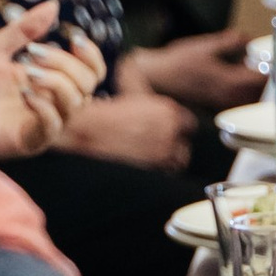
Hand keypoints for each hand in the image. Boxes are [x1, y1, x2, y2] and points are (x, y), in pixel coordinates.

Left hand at [0, 0, 105, 160]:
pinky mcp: (29, 142)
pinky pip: (51, 125)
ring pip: (74, 104)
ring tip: (27, 70)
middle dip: (65, 63)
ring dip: (56, 81)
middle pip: (86, 85)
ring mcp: (43, 125)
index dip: (91, 56)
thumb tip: (54, 5)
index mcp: (50, 83)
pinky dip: (42, 105)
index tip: (74, 38)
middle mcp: (53, 105)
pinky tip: (23, 92)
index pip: (91, 74)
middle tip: (33, 52)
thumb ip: (24, 30)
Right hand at [76, 83, 195, 171]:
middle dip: (173, 150)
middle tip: (158, 153)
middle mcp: (170, 131)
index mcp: (168, 110)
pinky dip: (157, 175)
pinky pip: (164, 176)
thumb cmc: (104, 116)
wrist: (86, 132)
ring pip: (177, 164)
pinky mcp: (154, 170)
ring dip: (166, 165)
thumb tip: (148, 100)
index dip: (179, 131)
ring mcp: (163, 152)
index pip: (189, 125)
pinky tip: (144, 171)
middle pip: (184, 147)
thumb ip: (148, 103)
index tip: (172, 136)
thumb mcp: (131, 99)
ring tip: (150, 163)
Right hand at [128, 31, 261, 115]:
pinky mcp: (215, 108)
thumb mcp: (206, 45)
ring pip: (249, 100)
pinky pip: (237, 103)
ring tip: (250, 71)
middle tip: (265, 64)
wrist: (157, 80)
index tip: (275, 59)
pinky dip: (242, 93)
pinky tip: (235, 80)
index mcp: (232, 82)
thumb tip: (249, 39)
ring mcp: (223, 105)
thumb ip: (231, 41)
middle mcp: (231, 98)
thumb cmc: (179, 62)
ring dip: (254, 87)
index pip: (264, 80)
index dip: (272, 68)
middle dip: (266, 79)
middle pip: (260, 93)